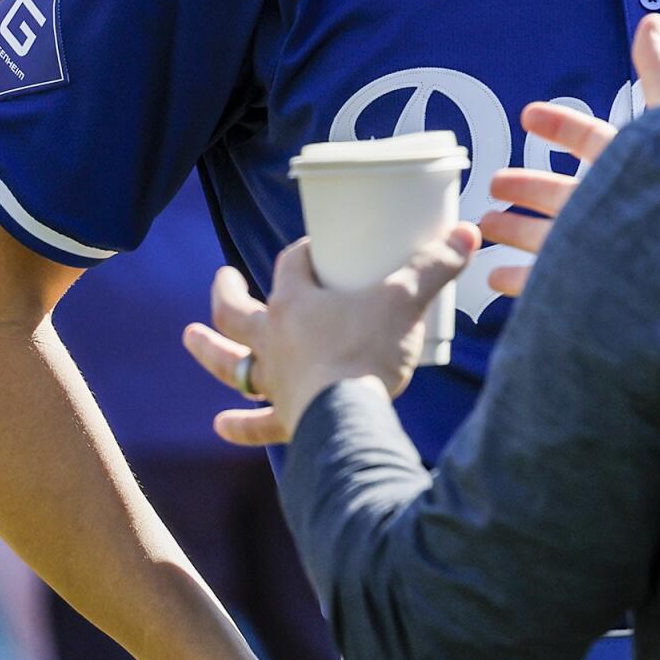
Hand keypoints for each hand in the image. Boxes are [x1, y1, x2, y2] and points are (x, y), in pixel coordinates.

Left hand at [181, 224, 479, 446]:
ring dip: (209, 352)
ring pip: (231, 363)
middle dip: (227, 295)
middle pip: (238, 313)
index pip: (291, 265)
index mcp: (296, 304)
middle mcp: (275, 340)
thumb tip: (470, 234)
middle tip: (223, 280)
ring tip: (189, 338)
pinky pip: (255, 422)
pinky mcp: (286, 417)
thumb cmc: (369, 352)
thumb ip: (435, 268)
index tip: (316, 248)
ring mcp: (276, 380)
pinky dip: (239, 425)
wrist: (350, 418)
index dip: (303, 252)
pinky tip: (220, 425)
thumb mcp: (407, 302)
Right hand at [481, 12, 659, 297]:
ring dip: (515, 230)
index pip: (591, 139)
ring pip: (549, 236)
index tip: (528, 114)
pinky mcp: (591, 289)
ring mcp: (602, 249)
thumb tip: (653, 19)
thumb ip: (658, 72)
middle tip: (495, 182)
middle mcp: (615, 206)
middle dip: (528, 187)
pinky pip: (549, 285)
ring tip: (484, 226)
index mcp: (630, 165)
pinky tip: (495, 275)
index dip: (560, 125)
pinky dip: (521, 279)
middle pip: (562, 193)